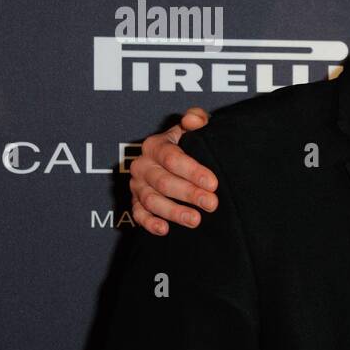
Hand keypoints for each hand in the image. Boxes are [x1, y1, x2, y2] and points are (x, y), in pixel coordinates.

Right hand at [129, 107, 216, 235]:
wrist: (179, 161)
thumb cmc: (190, 144)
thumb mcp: (195, 129)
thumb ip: (197, 119)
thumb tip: (193, 119)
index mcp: (155, 145)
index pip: (172, 158)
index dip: (192, 171)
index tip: (213, 183)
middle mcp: (142, 165)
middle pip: (163, 181)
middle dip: (188, 194)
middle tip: (211, 204)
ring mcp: (137, 185)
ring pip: (151, 200)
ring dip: (173, 211)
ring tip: (195, 220)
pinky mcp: (136, 203)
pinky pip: (138, 214)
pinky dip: (149, 223)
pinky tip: (165, 229)